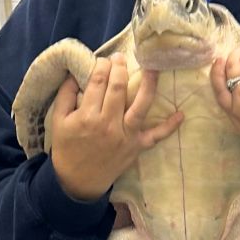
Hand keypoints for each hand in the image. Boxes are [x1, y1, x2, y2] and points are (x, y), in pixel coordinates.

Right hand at [50, 53, 183, 200]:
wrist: (78, 181)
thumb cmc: (67, 148)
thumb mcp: (58, 121)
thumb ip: (65, 95)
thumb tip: (74, 72)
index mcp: (87, 116)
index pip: (97, 82)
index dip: (102, 66)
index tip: (104, 60)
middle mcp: (108, 124)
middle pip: (118, 88)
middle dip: (120, 68)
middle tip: (121, 57)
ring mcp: (125, 136)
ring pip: (141, 105)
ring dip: (149, 84)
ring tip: (153, 68)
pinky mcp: (136, 147)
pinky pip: (156, 136)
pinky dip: (169, 127)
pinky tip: (181, 115)